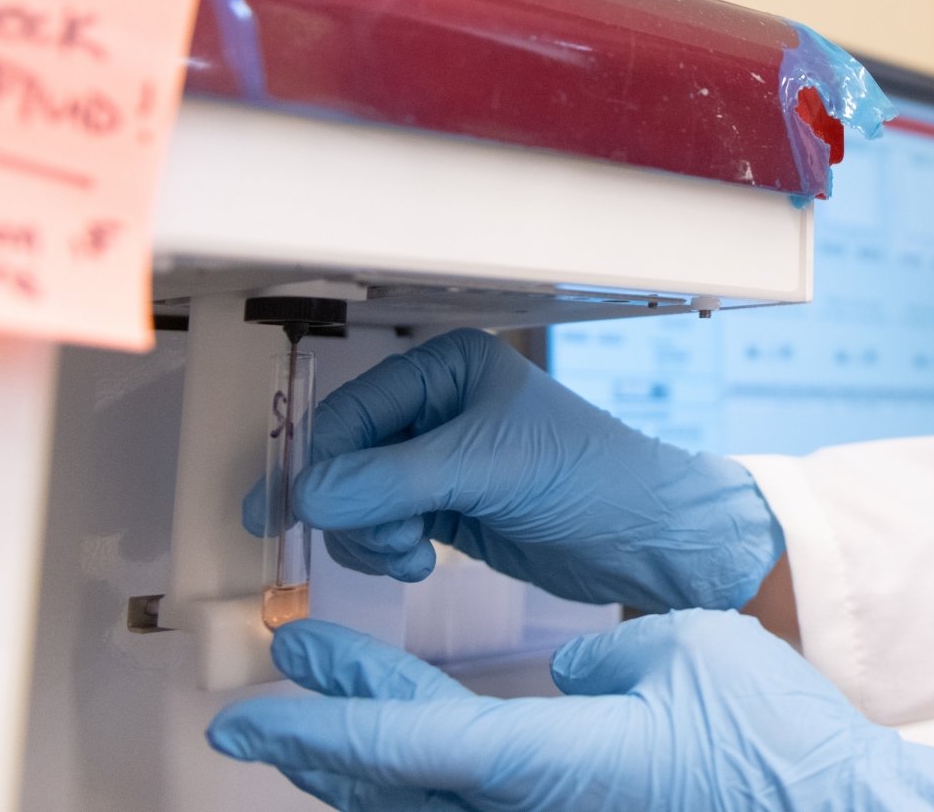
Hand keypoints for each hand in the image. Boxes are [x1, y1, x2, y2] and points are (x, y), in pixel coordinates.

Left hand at [208, 616, 933, 811]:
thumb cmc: (778, 740)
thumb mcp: (685, 652)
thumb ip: (606, 660)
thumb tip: (568, 679)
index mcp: (548, 767)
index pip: (399, 742)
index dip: (318, 719)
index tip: (249, 708)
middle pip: (391, 783)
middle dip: (325, 729)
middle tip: (281, 677)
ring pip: (425, 807)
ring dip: (366, 760)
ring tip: (331, 704)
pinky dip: (427, 781)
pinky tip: (422, 755)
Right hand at [245, 329, 780, 613]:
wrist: (649, 539)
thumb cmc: (590, 478)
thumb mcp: (489, 469)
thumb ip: (391, 481)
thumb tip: (304, 495)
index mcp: (448, 369)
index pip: (351, 412)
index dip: (315, 463)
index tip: (283, 512)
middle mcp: (437, 408)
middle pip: (344, 460)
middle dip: (350, 508)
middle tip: (384, 544)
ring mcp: (440, 463)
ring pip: (356, 501)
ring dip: (368, 537)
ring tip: (412, 557)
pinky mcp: (448, 510)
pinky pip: (381, 529)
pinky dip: (385, 552)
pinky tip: (420, 565)